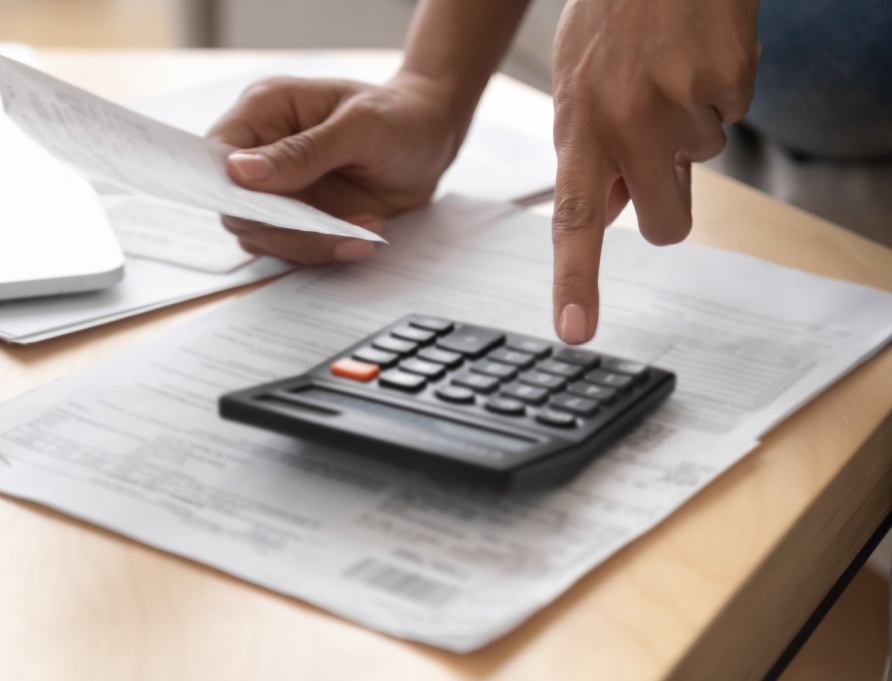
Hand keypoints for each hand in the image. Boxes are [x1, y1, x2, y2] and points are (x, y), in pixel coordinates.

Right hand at [208, 71, 462, 262]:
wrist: (433, 140)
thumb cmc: (399, 117)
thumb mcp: (359, 127)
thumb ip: (303, 151)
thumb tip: (241, 172)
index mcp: (264, 112)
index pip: (218, 156)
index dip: (229, 189)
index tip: (264, 209)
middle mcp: (264, 153)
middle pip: (237, 207)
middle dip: (283, 228)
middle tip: (333, 228)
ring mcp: (284, 189)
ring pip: (264, 237)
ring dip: (312, 243)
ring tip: (364, 229)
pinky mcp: (305, 217)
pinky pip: (297, 248)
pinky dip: (331, 250)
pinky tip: (367, 233)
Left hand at [550, 0, 759, 342]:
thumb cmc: (611, 23)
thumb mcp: (576, 88)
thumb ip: (590, 155)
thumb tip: (609, 214)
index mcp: (580, 129)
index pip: (573, 221)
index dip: (576, 280)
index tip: (576, 331)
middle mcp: (627, 123)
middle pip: (667, 224)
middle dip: (670, 205)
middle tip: (661, 157)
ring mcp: (680, 103)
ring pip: (705, 162)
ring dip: (691, 129)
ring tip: (668, 73)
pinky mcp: (727, 82)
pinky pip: (734, 117)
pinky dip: (719, 95)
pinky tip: (695, 56)